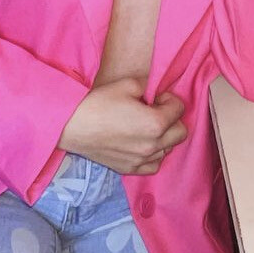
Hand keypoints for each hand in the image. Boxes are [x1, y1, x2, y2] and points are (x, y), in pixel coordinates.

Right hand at [58, 77, 186, 174]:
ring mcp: (142, 160)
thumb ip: (148, 87)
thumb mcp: (127, 84)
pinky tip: (141, 143)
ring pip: (168, 149)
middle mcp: (153, 145)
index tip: (156, 98)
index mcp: (155, 123)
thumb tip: (154, 93)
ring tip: (146, 127)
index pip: (179, 109)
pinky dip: (153, 154)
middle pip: (180, 132)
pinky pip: (154, 165)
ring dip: (164, 137)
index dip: (169, 99)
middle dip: (172, 119)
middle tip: (155, 111)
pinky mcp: (130, 169)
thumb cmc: (99, 103)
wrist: (73, 126)